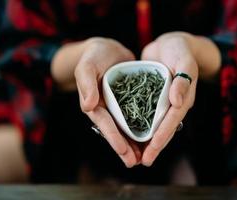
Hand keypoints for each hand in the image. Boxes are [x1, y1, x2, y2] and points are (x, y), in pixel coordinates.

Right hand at [52, 38, 140, 166]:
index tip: (123, 151)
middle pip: (116, 131)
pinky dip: (142, 127)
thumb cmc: (94, 56)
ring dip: (134, 142)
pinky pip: (135, 116)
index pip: (105, 123)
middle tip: (134, 162)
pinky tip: (150, 136)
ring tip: (143, 157)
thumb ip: (86, 84)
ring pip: (126, 127)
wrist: (107, 49)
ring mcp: (118, 106)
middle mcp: (106, 108)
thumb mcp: (87, 66)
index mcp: (94, 104)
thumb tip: (87, 106)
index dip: (114, 138)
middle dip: (124, 147)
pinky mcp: (128, 101)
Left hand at [140, 32, 220, 165]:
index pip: (171, 121)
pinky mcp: (151, 96)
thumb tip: (178, 102)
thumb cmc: (180, 50)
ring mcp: (161, 101)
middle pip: (162, 128)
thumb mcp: (183, 60)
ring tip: (135, 155)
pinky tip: (128, 133)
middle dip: (153, 146)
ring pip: (153, 124)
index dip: (161, 137)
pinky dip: (138, 124)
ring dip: (146, 140)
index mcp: (182, 98)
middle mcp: (172, 103)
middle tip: (142, 162)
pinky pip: (145, 113)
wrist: (172, 43)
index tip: (151, 152)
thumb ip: (182, 80)